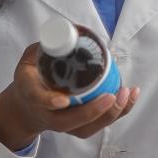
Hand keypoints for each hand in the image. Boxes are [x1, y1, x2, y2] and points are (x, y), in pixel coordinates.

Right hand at [0, 43, 139, 150]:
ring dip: (111, 113)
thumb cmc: (32, 79)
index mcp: (31, 93)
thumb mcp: (32, 57)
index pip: (38, 98)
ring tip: (126, 93)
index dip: (50, 101)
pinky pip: (99, 124)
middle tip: (111, 96)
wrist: (27, 108)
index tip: (63, 100)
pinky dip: (118, 112)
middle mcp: (48, 114)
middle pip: (70, 121)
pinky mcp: (78, 127)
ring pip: (87, 126)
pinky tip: (130, 96)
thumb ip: (50, 44)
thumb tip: (75, 29)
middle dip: (93, 111)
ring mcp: (63, 124)